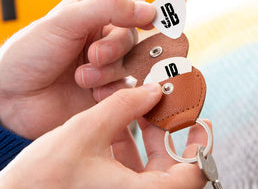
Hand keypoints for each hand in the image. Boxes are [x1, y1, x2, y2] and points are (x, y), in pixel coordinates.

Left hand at [0, 0, 155, 138]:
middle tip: (93, 56)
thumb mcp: (66, 20)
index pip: (132, 3)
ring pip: (131, 63)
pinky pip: (126, 88)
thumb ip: (108, 7)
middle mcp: (103, 37)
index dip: (141, 11)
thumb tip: (150, 9)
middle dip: (115, 48)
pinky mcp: (107, 89)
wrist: (11, 97)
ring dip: (109, 71)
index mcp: (94, 13)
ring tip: (82, 78)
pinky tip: (92, 93)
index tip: (144, 22)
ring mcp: (106, 64)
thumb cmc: (31, 52)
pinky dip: (112, 90)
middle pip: (133, 36)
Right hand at [0, 83, 210, 188]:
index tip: (202, 121)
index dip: (200, 143)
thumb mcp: (86, 132)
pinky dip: (128, 149)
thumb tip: (150, 90)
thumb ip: (123, 106)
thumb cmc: (43, 179)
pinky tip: (117, 127)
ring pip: (150, 168)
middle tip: (162, 107)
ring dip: (146, 138)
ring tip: (138, 110)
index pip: (193, 174)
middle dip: (167, 133)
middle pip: (172, 168)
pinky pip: (130, 172)